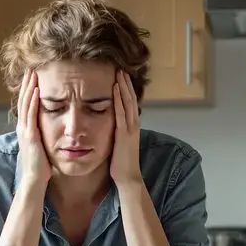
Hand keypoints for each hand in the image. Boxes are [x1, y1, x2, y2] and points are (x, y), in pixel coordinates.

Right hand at [17, 69, 50, 186]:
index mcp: (26, 129)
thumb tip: (50, 126)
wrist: (35, 180)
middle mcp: (23, 127)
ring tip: (32, 74)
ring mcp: (25, 131)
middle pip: (24, 100)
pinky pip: (31, 115)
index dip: (28, 90)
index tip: (33, 76)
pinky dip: (33, 102)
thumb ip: (43, 134)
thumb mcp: (42, 145)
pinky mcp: (30, 136)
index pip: (26, 104)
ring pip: (26, 105)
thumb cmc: (41, 166)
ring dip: (29, 88)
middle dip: (27, 84)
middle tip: (31, 68)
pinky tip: (36, 91)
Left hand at [109, 69, 141, 185]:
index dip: (126, 88)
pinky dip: (118, 100)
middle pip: (130, 98)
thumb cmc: (121, 162)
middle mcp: (133, 124)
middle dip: (126, 83)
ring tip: (119, 73)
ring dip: (123, 86)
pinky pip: (121, 113)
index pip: (130, 102)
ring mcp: (130, 128)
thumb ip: (118, 131)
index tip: (121, 76)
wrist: (128, 177)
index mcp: (132, 126)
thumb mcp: (120, 142)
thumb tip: (112, 123)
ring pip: (127, 102)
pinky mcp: (124, 134)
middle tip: (120, 68)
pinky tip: (115, 89)